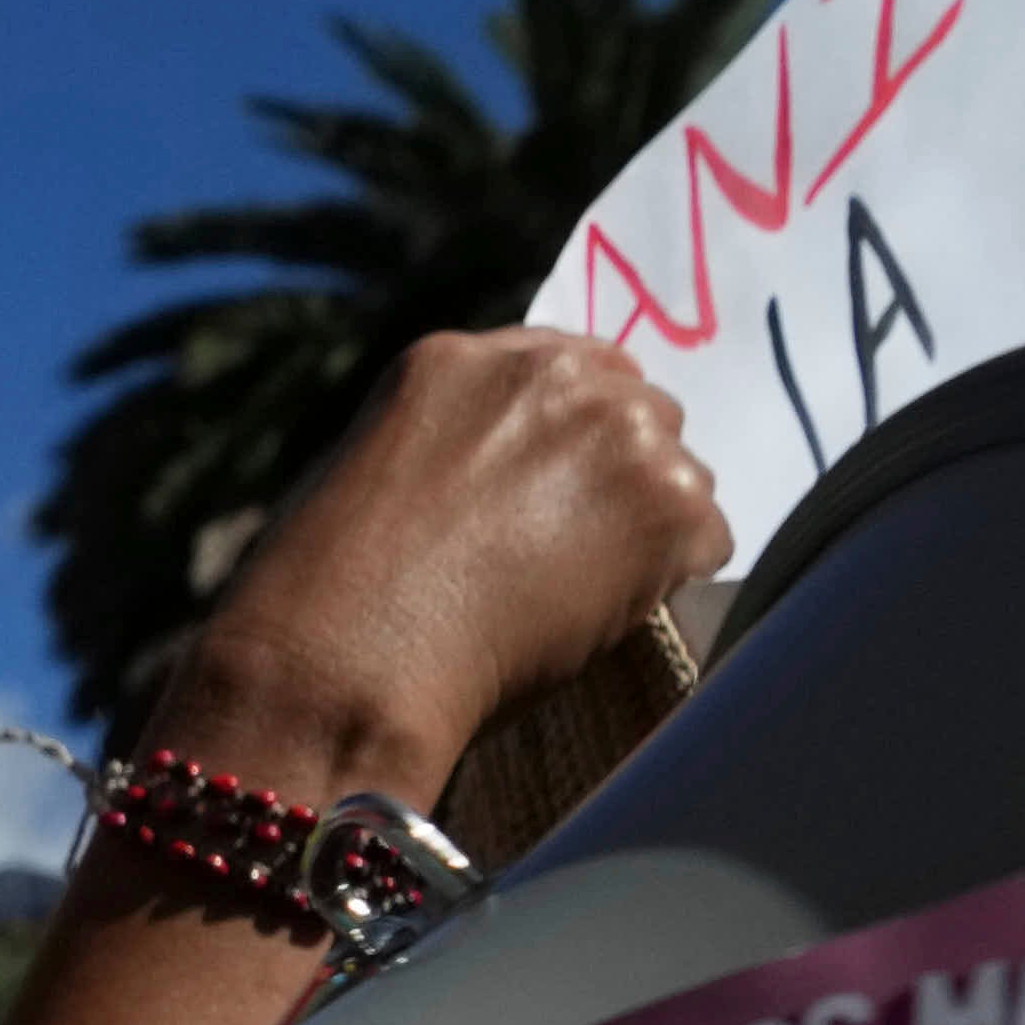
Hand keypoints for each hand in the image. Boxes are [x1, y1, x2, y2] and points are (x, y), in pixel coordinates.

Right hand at [145, 329, 733, 804]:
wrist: (343, 664)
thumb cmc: (319, 605)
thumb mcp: (365, 479)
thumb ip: (448, 449)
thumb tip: (502, 488)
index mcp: (460, 361)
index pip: (564, 370)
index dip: (564, 439)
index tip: (548, 493)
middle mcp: (552, 376)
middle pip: (635, 410)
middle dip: (612, 476)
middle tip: (563, 554)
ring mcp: (620, 434)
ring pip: (677, 476)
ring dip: (642, 529)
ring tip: (570, 595)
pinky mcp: (667, 504)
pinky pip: (706, 542)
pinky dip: (666, 584)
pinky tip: (598, 620)